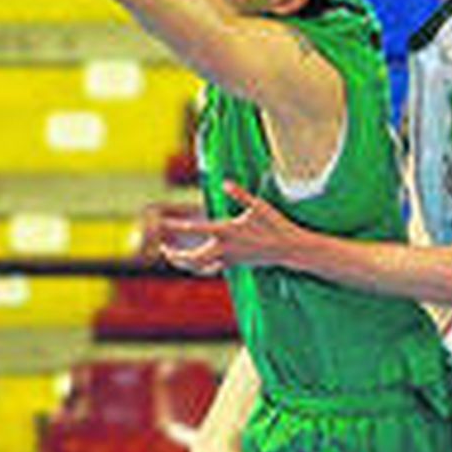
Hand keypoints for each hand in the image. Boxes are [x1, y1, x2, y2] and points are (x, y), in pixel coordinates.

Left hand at [151, 180, 297, 270]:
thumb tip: (224, 182)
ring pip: (200, 268)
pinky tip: (193, 262)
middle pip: (192, 259)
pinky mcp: (234, 264)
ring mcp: (229, 259)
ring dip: (184, 264)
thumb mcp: (259, 205)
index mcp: (227, 231)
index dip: (177, 226)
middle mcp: (225, 248)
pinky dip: (199, 267)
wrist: (290, 249)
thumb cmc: (275, 224)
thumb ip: (240, 194)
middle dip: (175, 256)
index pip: (195, 229)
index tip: (162, 223)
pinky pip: (211, 269)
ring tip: (171, 256)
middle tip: (163, 249)